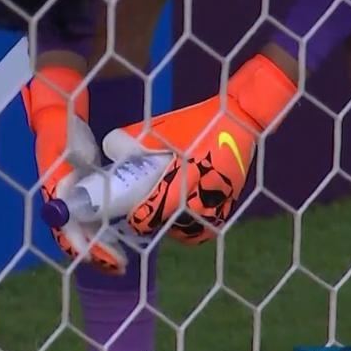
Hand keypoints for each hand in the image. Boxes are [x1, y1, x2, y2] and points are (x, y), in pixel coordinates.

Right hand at [23, 66, 128, 273]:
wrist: (62, 120)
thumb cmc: (64, 132)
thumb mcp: (65, 143)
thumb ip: (68, 163)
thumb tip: (66, 187)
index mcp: (55, 190)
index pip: (65, 224)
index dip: (78, 241)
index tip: (91, 254)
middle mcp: (62, 202)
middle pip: (77, 235)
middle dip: (97, 251)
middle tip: (120, 264)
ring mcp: (74, 201)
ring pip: (86, 232)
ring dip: (103, 247)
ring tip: (122, 262)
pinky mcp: (86, 198)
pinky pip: (95, 222)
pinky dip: (107, 234)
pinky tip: (123, 241)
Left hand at [112, 55, 297, 243]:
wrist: (240, 118)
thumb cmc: (199, 122)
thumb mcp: (163, 128)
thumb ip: (136, 142)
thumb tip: (110, 148)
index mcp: (185, 176)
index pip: (153, 213)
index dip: (137, 217)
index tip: (128, 212)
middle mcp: (203, 196)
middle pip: (168, 225)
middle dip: (153, 220)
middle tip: (141, 209)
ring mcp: (219, 204)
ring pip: (187, 232)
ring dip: (172, 226)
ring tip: (161, 212)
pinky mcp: (229, 205)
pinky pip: (205, 228)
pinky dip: (191, 226)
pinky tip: (182, 216)